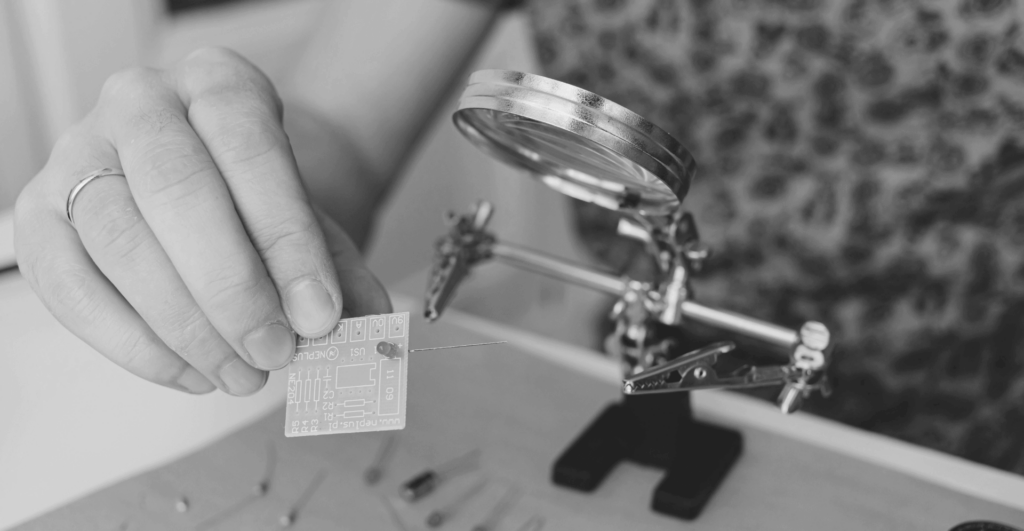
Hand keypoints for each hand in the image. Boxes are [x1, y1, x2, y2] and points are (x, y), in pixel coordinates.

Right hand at [14, 47, 390, 395]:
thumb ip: (338, 273)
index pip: (251, 149)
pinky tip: (190, 371)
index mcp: (217, 82)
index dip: (287, 239)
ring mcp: (77, 156)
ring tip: (241, 373)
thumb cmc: (257, 205)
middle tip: (275, 350)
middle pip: (177, 190)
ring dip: (187, 327)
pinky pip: (71, 289)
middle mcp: (140, 104)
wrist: (210, 192)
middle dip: (233, 288)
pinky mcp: (40, 218)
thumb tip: (361, 328)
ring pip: (121, 243)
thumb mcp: (310, 223)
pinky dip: (135, 345)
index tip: (319, 313)